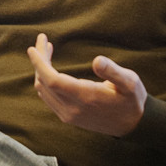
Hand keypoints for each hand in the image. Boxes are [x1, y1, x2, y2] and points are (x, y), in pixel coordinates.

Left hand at [27, 33, 146, 136]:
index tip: (33, 47)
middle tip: (42, 40)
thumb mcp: (130, 83)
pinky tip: (50, 69)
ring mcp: (68, 115)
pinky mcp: (68, 117)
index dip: (39, 64)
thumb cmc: (132, 100)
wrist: (133, 125)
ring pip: (43, 90)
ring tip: (46, 50)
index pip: (52, 80)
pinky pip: (48, 97)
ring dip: (40, 70)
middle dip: (39, 60)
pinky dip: (45, 81)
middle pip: (44, 82)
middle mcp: (72, 109)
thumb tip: (97, 60)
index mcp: (85, 97)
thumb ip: (113, 71)